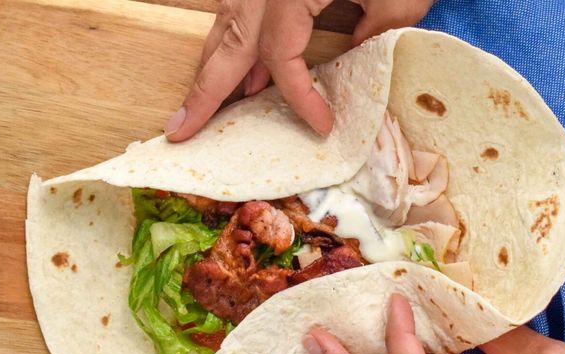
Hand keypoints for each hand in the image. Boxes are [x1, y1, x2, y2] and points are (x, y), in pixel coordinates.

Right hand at [164, 0, 434, 140]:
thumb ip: (385, 23)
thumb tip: (362, 50)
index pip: (281, 57)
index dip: (298, 97)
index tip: (320, 125)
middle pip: (227, 44)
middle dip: (202, 93)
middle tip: (179, 131)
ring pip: (224, 24)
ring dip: (213, 68)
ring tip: (201, 107)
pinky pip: (237, 9)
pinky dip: (233, 40)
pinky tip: (242, 66)